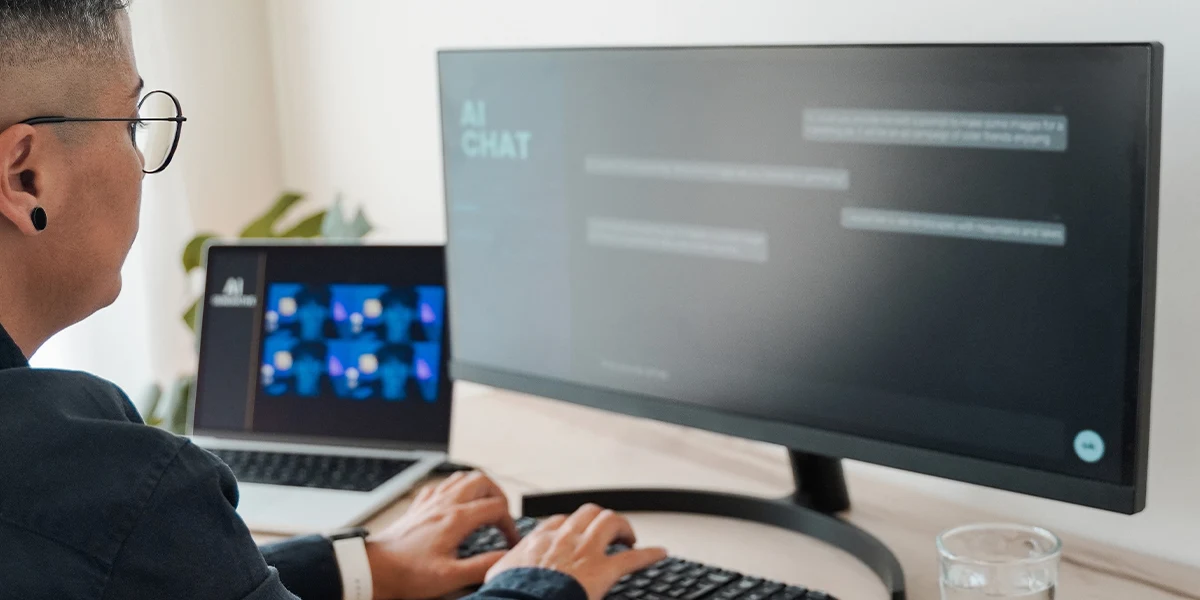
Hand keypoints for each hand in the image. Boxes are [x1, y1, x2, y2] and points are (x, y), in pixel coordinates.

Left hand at [364, 471, 520, 599]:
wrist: (374, 569)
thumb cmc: (408, 574)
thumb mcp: (450, 577)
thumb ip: (482, 566)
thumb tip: (506, 558)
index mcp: (456, 519)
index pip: (496, 508)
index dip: (510, 524)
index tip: (510, 541)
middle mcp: (445, 504)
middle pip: (482, 481)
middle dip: (499, 495)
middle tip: (502, 515)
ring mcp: (430, 502)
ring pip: (462, 478)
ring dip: (479, 488)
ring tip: (485, 506)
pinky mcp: (419, 507)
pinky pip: (442, 486)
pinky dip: (456, 490)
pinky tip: (456, 504)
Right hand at [486, 504, 667, 599]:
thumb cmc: (510, 594)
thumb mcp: (498, 576)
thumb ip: (503, 569)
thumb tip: (495, 574)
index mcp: (539, 540)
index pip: (558, 523)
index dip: (570, 526)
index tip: (574, 532)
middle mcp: (565, 538)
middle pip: (587, 513)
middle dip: (599, 519)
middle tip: (607, 531)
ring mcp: (586, 551)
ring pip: (610, 521)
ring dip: (622, 527)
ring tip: (629, 537)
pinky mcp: (604, 570)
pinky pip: (633, 557)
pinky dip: (650, 554)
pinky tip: (660, 553)